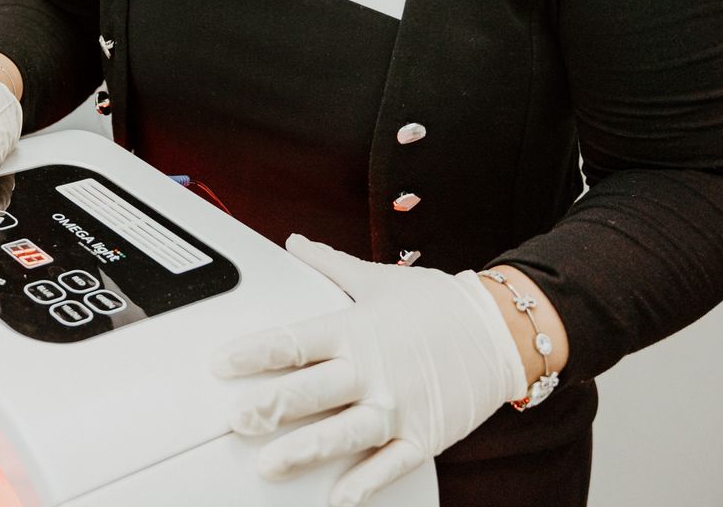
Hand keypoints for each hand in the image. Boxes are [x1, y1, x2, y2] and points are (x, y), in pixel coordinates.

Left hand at [209, 234, 527, 505]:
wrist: (502, 329)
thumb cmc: (438, 304)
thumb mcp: (378, 278)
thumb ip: (330, 265)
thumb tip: (294, 242)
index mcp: (355, 328)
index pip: (293, 341)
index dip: (253, 353)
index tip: (220, 364)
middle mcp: (373, 368)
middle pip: (312, 390)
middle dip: (270, 407)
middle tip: (235, 420)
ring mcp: (399, 405)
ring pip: (344, 433)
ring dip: (304, 451)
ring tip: (269, 465)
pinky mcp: (424, 435)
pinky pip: (390, 464)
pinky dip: (365, 482)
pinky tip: (338, 497)